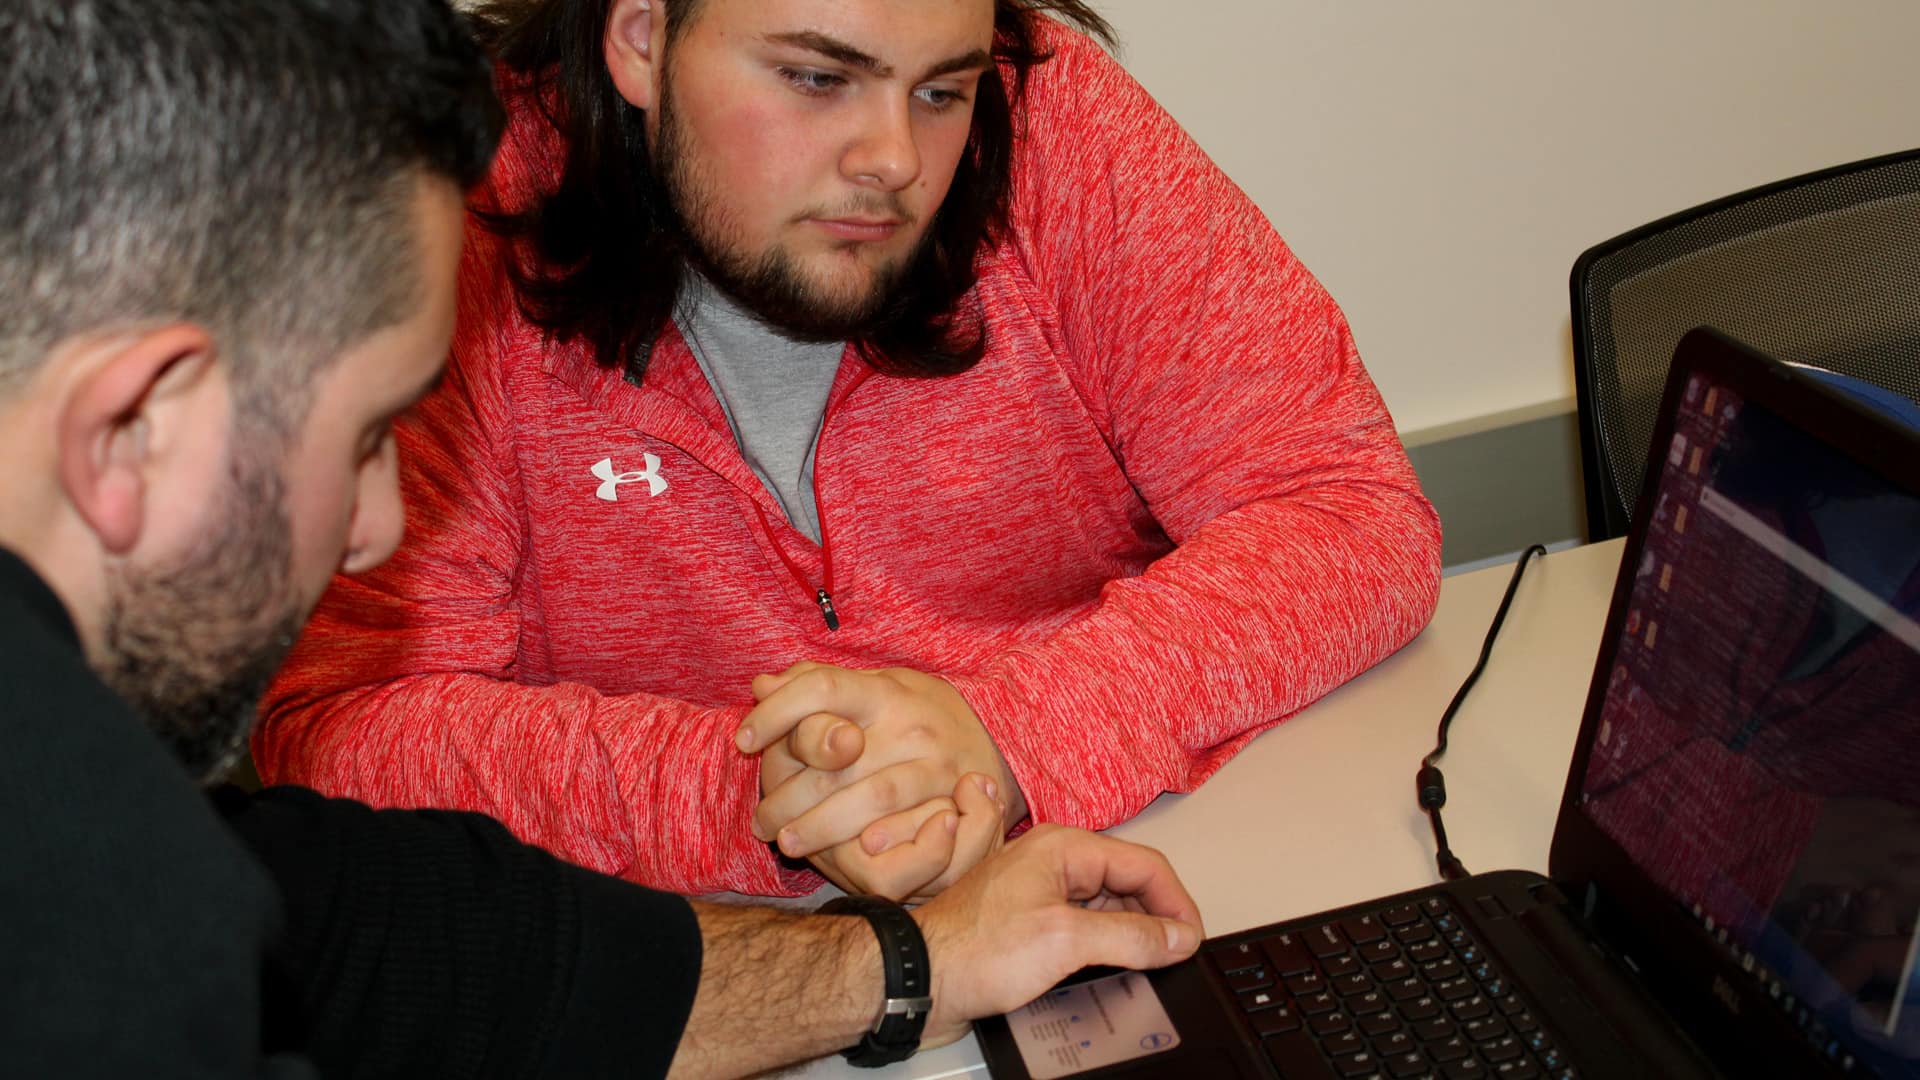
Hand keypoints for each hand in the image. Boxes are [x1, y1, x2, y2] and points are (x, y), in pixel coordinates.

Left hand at [738, 663, 1027, 881]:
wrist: (999, 737)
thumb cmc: (919, 713)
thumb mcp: (876, 685)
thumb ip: (818, 684)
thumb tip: (761, 684)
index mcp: (882, 690)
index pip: (820, 689)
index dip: (776, 713)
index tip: (744, 741)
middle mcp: (908, 724)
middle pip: (837, 757)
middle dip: (788, 795)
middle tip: (761, 821)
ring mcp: (934, 762)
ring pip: (871, 797)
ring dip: (823, 825)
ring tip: (788, 842)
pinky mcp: (955, 798)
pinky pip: (913, 825)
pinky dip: (880, 840)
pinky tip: (851, 855)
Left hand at [910, 824, 1204, 1047]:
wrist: (921, 978)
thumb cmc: (973, 950)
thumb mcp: (1065, 940)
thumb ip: (1130, 936)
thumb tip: (1176, 936)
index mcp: (1064, 848)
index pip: (1145, 864)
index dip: (1176, 903)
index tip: (1190, 940)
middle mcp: (1054, 862)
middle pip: (1129, 881)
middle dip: (1156, 917)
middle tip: (1174, 956)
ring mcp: (1042, 891)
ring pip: (1108, 904)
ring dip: (1132, 932)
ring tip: (1148, 965)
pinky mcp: (1032, 921)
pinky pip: (1085, 924)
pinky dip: (1107, 943)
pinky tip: (1112, 967)